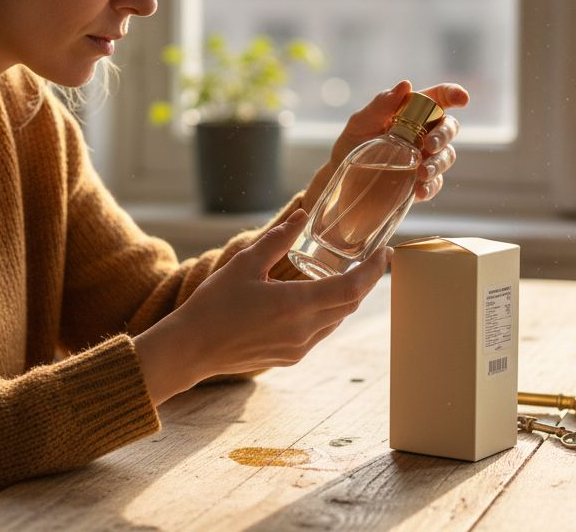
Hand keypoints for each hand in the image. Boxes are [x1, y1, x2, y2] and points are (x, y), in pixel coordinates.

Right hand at [133, 210, 388, 404]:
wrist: (191, 349)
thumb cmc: (213, 305)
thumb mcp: (245, 264)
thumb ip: (277, 239)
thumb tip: (301, 217)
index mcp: (296, 304)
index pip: (353, 289)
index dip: (374, 271)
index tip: (384, 253)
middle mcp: (304, 330)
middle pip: (349, 305)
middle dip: (365, 282)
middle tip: (371, 259)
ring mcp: (298, 347)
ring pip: (336, 319)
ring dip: (345, 298)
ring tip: (345, 275)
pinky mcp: (290, 357)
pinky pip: (320, 332)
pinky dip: (326, 313)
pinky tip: (315, 298)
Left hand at [302, 80, 468, 210]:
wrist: (340, 180)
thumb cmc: (351, 144)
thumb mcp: (360, 123)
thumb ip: (381, 105)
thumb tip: (405, 85)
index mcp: (411, 113)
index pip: (439, 99)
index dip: (453, 95)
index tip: (462, 99)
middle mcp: (423, 134)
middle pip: (448, 128)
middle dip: (444, 135)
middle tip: (428, 145)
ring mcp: (424, 159)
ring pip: (446, 156)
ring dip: (438, 163)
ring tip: (421, 173)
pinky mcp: (421, 183)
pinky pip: (435, 184)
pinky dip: (430, 186)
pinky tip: (419, 190)